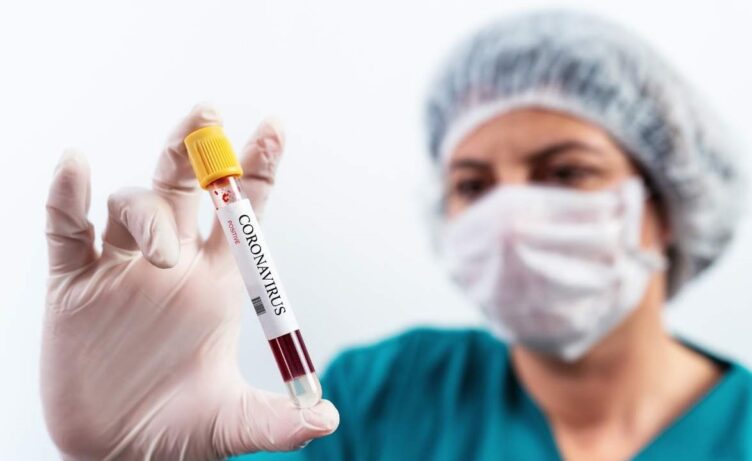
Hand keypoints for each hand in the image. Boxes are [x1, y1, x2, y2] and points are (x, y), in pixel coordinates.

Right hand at [42, 104, 338, 460]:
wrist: (118, 453)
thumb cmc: (180, 431)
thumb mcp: (234, 425)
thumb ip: (278, 422)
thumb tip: (327, 421)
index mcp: (217, 279)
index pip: (241, 209)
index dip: (257, 165)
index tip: (275, 128)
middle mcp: (172, 263)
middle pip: (186, 186)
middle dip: (197, 148)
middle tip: (207, 113)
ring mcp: (121, 268)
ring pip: (133, 203)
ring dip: (149, 212)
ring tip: (163, 256)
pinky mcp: (74, 285)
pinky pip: (65, 228)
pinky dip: (67, 197)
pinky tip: (76, 168)